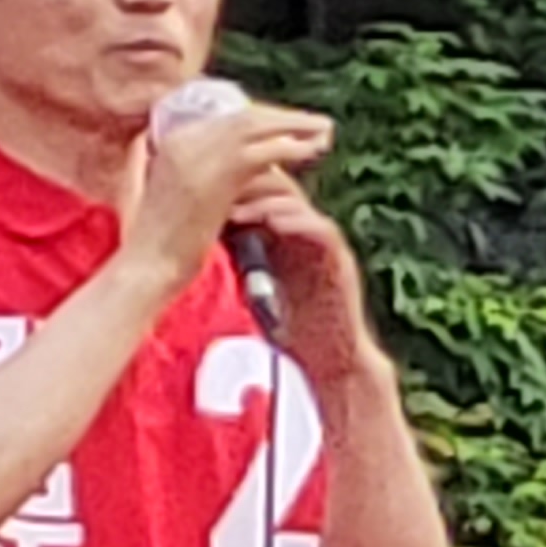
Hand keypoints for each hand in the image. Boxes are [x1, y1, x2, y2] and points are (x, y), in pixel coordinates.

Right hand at [127, 102, 332, 300]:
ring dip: (296, 126)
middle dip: (285, 117)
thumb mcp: (161, 193)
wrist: (148, 268)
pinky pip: (266, 152)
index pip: (228, 117)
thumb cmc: (157, 244)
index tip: (290, 125)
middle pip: (246, 115)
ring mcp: (201, 154)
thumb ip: (179, 170)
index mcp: (173, 139)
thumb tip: (207, 163)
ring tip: (325, 130)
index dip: (265, 118)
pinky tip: (313, 150)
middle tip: (317, 123)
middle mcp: (185, 139)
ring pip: (259, 126)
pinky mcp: (219, 176)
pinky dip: (293, 147)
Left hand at [225, 168, 380, 390]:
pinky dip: (298, 222)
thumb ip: (240, 256)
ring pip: (299, 206)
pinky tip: (273, 222)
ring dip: (267, 204)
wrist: (329, 359)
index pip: (263, 195)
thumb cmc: (291, 327)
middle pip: (282, 190)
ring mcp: (326, 245)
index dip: (236, 188)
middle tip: (219, 190)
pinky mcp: (341, 261)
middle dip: (249, 187)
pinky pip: (322, 230)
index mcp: (288, 235)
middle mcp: (308, 233)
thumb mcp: (257, 284)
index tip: (205, 190)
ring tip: (237, 210)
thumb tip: (204, 235)